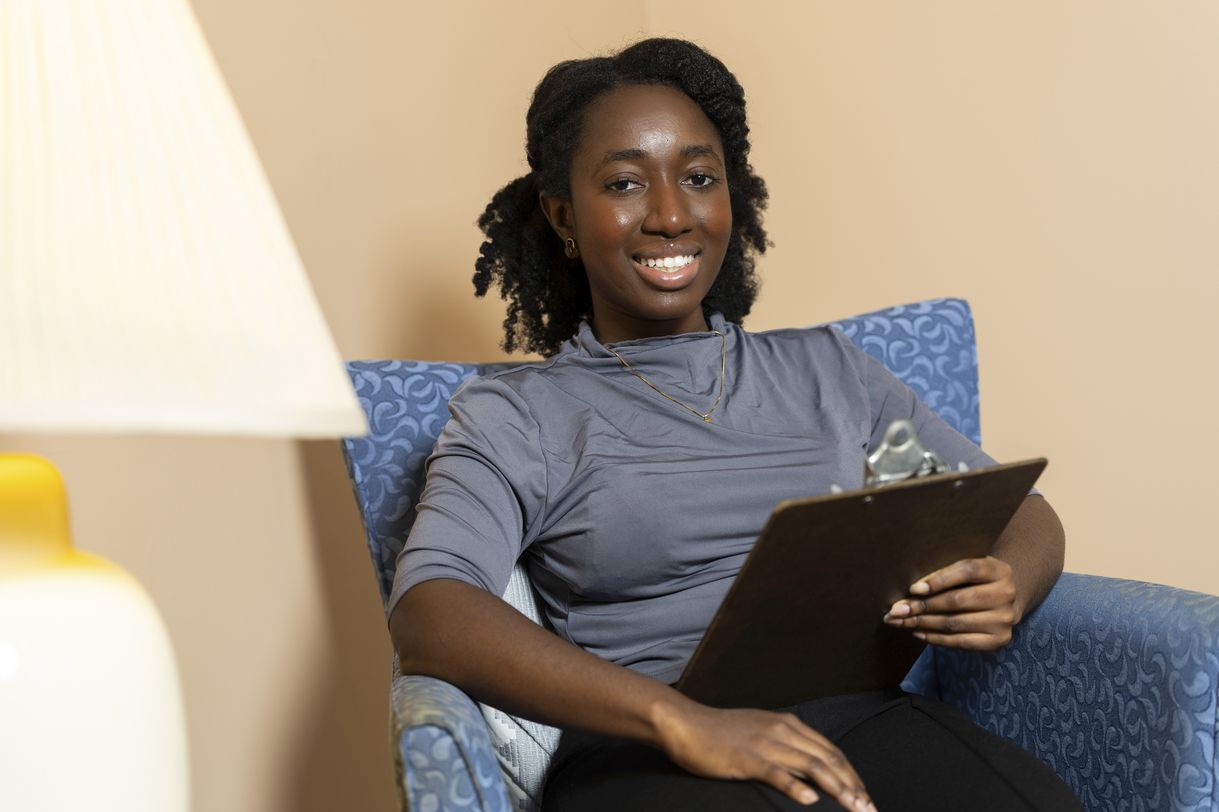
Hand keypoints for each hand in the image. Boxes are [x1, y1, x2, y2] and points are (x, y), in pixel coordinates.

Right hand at [653, 700, 877, 809]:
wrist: (685, 723)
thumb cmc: (720, 733)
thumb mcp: (760, 732)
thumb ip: (786, 745)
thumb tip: (808, 769)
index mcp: (788, 724)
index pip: (832, 751)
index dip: (852, 775)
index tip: (866, 798)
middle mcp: (782, 730)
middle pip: (829, 759)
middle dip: (853, 786)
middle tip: (870, 811)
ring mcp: (765, 743)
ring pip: (811, 766)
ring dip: (837, 789)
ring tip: (855, 808)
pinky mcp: (746, 758)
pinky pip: (776, 773)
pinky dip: (795, 786)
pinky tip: (810, 800)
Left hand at [882, 556, 1020, 650]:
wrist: (1008, 599)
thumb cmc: (977, 580)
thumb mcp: (970, 568)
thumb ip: (947, 572)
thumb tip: (912, 589)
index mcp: (997, 570)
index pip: (966, 571)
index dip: (938, 579)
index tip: (913, 589)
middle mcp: (1004, 594)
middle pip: (956, 600)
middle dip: (921, 606)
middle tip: (896, 610)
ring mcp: (1003, 620)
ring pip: (954, 623)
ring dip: (922, 623)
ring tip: (900, 622)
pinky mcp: (998, 640)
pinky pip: (960, 641)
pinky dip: (935, 637)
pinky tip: (918, 632)